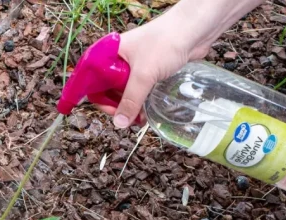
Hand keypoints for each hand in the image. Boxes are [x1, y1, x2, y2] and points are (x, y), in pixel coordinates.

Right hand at [95, 0, 264, 127]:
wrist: (194, 30)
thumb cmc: (165, 43)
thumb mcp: (143, 74)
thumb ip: (130, 100)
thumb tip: (119, 124)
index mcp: (108, 53)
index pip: (91, 80)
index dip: (97, 98)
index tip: (111, 113)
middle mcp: (117, 59)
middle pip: (107, 89)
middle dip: (116, 106)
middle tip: (127, 119)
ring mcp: (133, 65)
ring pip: (124, 91)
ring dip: (129, 106)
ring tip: (139, 119)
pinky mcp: (148, 70)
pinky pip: (138, 90)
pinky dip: (140, 102)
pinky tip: (146, 112)